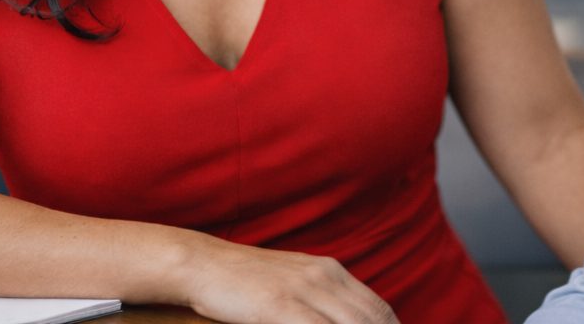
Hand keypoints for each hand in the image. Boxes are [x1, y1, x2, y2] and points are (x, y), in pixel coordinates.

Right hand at [179, 234, 398, 323]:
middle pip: (372, 319)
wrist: (205, 263)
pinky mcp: (281, 305)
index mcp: (330, 271)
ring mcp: (303, 290)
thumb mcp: (294, 282)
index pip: (378, 309)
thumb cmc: (247, 281)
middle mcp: (324, 276)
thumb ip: (321, 299)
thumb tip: (346, 319)